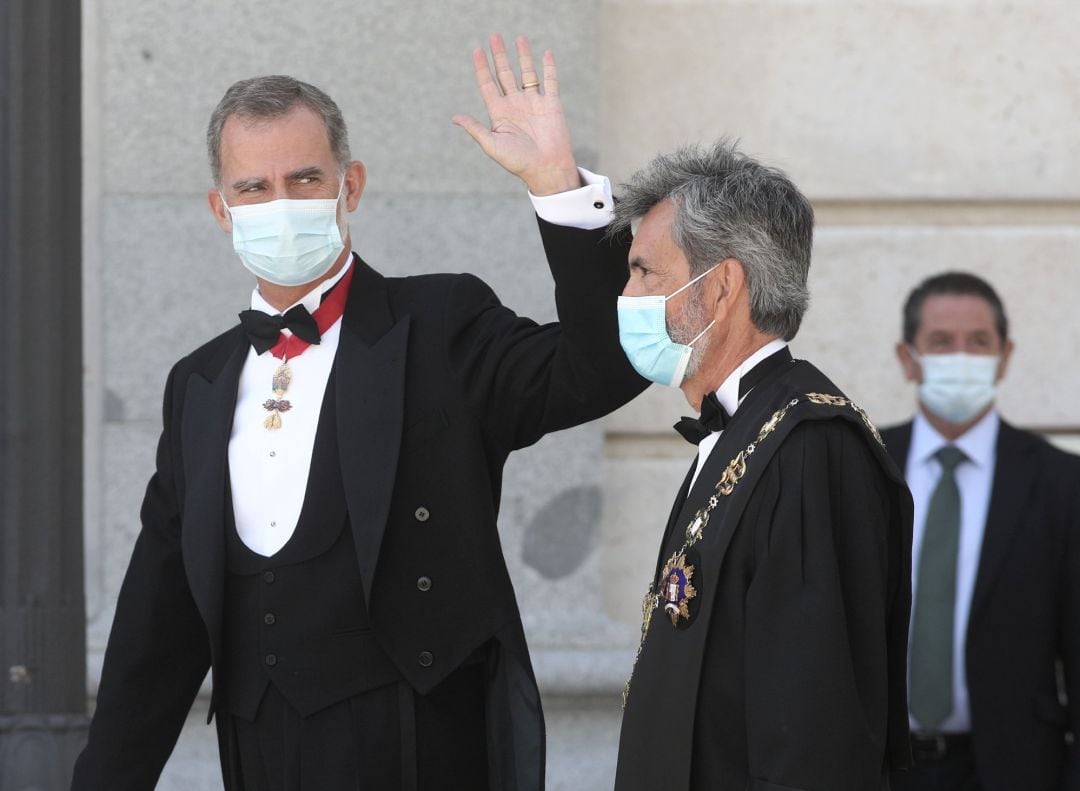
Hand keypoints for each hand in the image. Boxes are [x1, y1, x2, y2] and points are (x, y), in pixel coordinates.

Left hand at [453, 33, 580, 195]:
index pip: (488, 84)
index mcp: (499, 113)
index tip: (476, 51)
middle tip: (494, 37)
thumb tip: (454, 118)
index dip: (482, 68)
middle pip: (505, 74)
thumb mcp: (492, 145)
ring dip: (523, 56)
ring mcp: (533, 103)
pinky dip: (549, 68)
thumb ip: (475, 129)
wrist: (546, 169)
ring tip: (519, 38)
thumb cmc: (517, 161)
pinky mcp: (551, 104)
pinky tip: (546, 53)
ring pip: (527, 73)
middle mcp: (515, 104)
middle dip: (499, 56)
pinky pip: (550, 81)